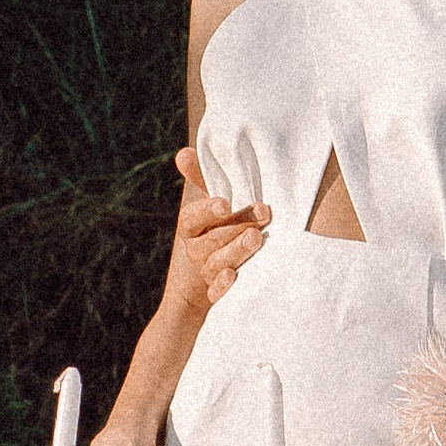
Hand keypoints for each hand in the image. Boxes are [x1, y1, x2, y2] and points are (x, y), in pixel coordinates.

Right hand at [162, 147, 269, 315]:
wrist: (205, 280)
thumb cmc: (215, 229)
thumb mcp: (209, 204)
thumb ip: (202, 179)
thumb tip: (183, 152)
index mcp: (191, 227)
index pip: (192, 218)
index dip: (207, 210)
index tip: (225, 203)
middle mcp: (196, 250)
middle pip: (213, 239)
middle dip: (237, 227)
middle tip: (262, 213)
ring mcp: (206, 272)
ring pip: (218, 263)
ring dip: (236, 251)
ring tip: (257, 239)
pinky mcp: (216, 293)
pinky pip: (217, 293)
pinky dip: (224, 286)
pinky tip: (234, 277)